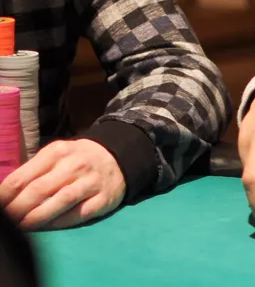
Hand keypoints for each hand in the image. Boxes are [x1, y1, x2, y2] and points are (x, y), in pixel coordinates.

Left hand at [0, 139, 125, 229]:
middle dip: (17, 209)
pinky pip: (79, 213)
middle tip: (8, 221)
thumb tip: (5, 195)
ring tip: (22, 227)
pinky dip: (60, 222)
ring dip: (37, 217)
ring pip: (61, 201)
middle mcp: (75, 165)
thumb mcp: (55, 156)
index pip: (23, 177)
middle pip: (39, 190)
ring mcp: (91, 182)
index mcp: (57, 152)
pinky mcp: (104, 199)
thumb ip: (33, 172)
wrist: (118, 158)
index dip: (5, 196)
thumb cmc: (77, 160)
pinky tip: (47, 227)